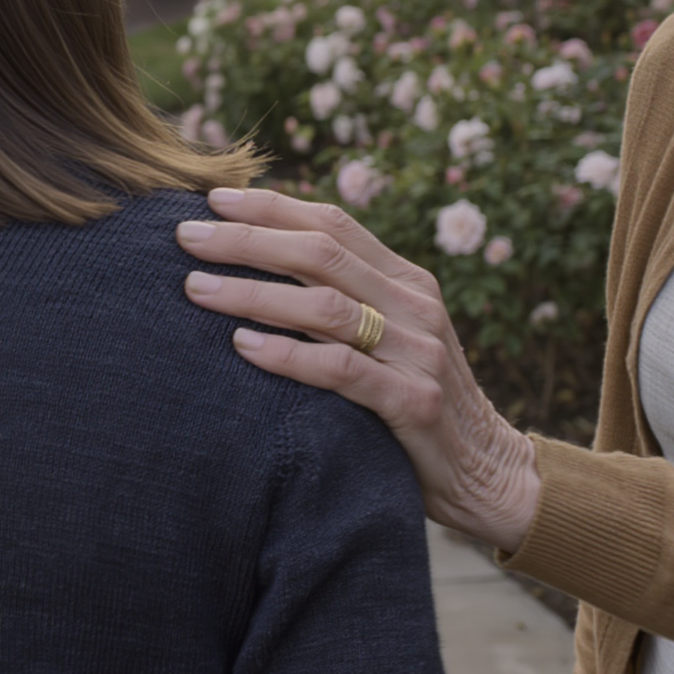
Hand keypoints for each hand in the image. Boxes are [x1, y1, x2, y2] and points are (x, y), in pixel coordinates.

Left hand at [177, 188, 542, 552]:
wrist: (486, 474)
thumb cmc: (414, 403)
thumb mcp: (391, 338)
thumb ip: (347, 300)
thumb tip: (265, 262)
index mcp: (408, 281)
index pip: (335, 225)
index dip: (273, 207)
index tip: (213, 199)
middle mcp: (416, 305)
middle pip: (322, 255)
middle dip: (248, 240)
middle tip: (186, 237)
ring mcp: (419, 353)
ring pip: (325, 306)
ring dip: (253, 292)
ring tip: (195, 288)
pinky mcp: (415, 403)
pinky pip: (341, 370)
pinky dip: (288, 355)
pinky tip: (242, 346)